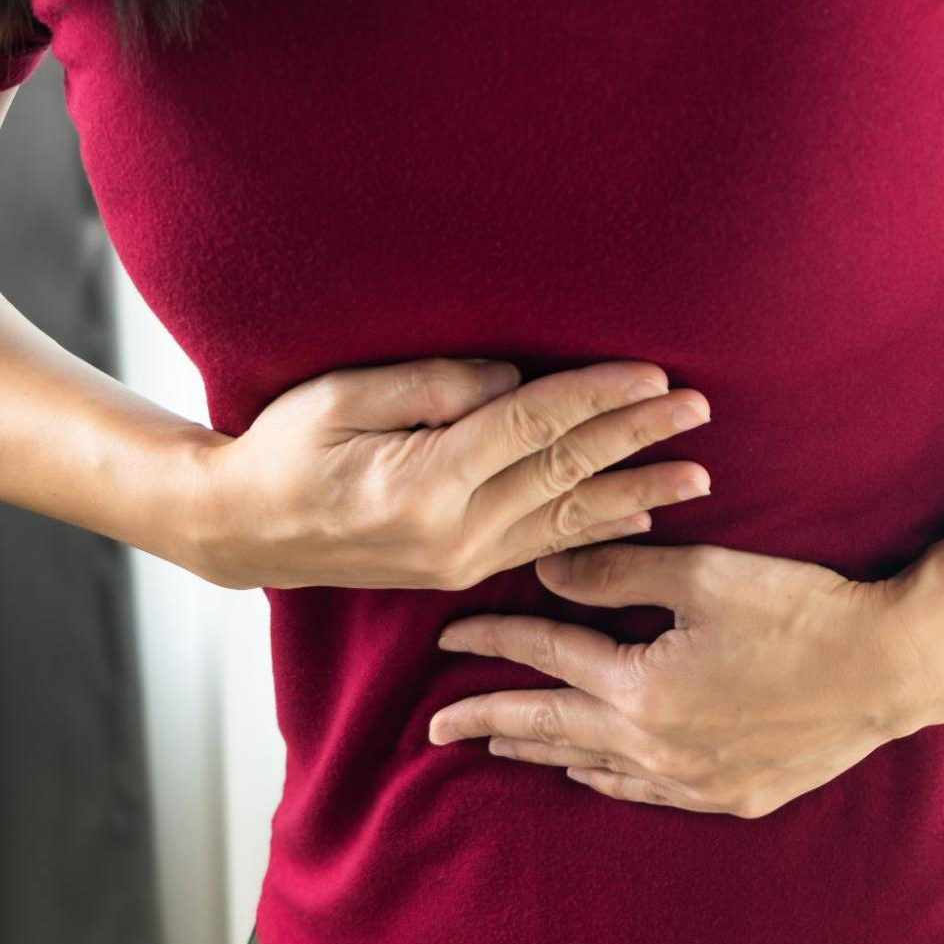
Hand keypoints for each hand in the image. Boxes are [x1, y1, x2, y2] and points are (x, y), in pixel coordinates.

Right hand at [187, 357, 711, 589]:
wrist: (244, 529)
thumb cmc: (283, 448)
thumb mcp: (340, 398)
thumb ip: (431, 387)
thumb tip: (511, 382)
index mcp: (425, 481)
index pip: (534, 428)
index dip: (597, 397)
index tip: (653, 373)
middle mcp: (455, 530)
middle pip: (566, 472)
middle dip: (638, 437)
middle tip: (698, 409)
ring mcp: (462, 559)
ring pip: (570, 517)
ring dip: (639, 490)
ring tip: (699, 473)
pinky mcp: (463, 570)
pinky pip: (548, 545)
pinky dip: (600, 527)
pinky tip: (642, 512)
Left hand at [427, 542, 943, 817]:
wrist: (892, 668)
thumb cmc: (802, 609)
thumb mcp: (705, 575)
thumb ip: (618, 570)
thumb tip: (546, 565)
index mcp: (642, 688)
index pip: (546, 659)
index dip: (494, 643)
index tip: (449, 637)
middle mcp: (656, 745)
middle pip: (552, 728)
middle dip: (489, 722)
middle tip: (436, 730)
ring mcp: (694, 780)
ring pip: (594, 767)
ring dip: (543, 751)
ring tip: (502, 744)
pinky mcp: (733, 796)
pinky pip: (647, 793)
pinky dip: (606, 779)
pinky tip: (590, 773)